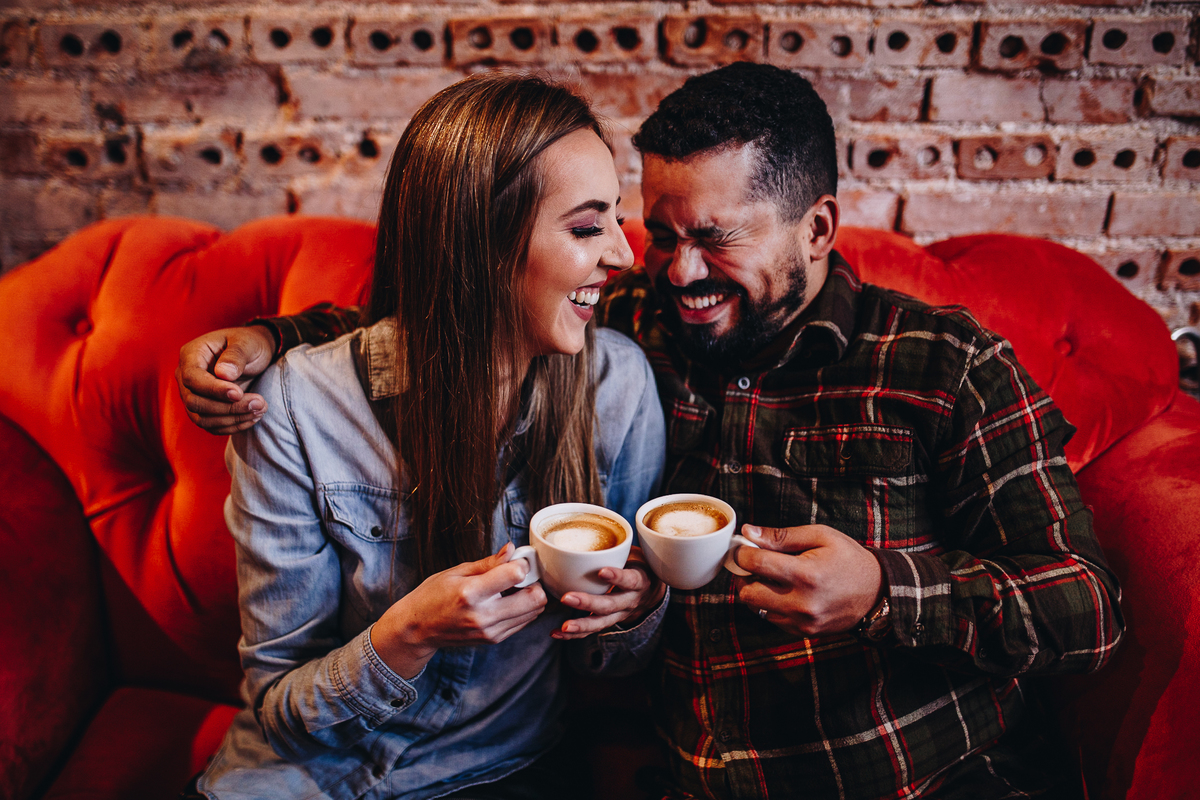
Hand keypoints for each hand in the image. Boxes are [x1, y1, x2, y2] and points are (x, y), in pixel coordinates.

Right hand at [175, 326, 276, 434]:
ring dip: (233, 419)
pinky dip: (233, 426)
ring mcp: (193, 395)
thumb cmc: (249, 344)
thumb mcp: (246, 343)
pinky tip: (254, 417)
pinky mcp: (204, 410)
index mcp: (191, 355)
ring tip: (261, 408)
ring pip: (202, 419)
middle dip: (228, 408)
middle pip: (194, 402)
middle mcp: (186, 377)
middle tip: (259, 402)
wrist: (254, 354)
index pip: (192, 378)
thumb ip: (235, 355)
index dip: (214, 389)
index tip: (238, 393)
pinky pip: (212, 426)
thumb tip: (223, 374)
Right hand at [371, 544, 547, 677]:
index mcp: (471, 593)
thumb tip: (512, 550)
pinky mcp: (494, 640)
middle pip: (534, 598)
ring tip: (513, 588)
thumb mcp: (456, 572)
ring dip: (531, 596)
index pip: (515, 575)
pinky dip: (523, 609)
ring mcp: (490, 631)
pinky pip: (524, 622)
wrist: (417, 629)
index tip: (516, 560)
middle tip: (521, 575)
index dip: (522, 563)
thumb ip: (488, 563)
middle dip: (534, 582)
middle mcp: (483, 615)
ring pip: (534, 612)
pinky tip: (507, 601)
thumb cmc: (432, 596)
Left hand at [552, 547, 665, 639]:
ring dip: (581, 624)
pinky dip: (574, 633)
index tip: (602, 571)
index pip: (631, 579)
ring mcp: (620, 613)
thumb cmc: (638, 565)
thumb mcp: (636, 554)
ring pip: (601, 622)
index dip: (617, 576)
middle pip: (611, 605)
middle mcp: (631, 600)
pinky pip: (592, 630)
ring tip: (564, 626)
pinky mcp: (610, 621)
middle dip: (588, 603)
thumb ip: (618, 547)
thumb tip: (592, 524)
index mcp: (640, 580)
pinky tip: (557, 632)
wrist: (652, 590)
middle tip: (568, 598)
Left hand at [732, 524, 882, 637]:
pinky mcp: (803, 632)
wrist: (877, 593)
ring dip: (756, 591)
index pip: (754, 563)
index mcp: (805, 574)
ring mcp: (801, 621)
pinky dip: (770, 605)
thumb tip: (749, 532)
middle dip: (744, 575)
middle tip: (754, 564)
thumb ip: (781, 536)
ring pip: (756, 608)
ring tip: (772, 577)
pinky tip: (785, 592)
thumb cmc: (849, 559)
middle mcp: (801, 603)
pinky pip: (771, 619)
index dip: (742, 552)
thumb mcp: (820, 536)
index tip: (744, 547)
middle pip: (747, 592)